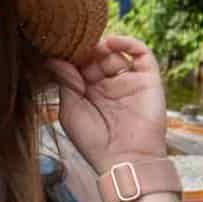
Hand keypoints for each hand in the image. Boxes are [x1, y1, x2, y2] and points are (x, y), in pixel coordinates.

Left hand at [45, 34, 168, 172]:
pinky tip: (111, 43)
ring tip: (91, 49)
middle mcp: (109, 85)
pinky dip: (128, 42)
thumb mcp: (71, 110)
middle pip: (96, 56)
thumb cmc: (95, 142)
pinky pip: (142, 53)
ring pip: (116, 52)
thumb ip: (65, 82)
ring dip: (102, 46)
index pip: (80, 65)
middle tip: (74, 46)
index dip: (71, 56)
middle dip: (85, 49)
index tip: (59, 47)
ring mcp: (129, 81)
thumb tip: (53, 59)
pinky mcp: (148, 79)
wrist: (125, 159)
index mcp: (89, 93)